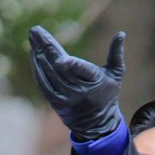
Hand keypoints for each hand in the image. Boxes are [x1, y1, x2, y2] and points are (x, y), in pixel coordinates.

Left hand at [29, 25, 125, 141]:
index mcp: (94, 82)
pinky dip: (37, 68)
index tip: (62, 58)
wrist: (97, 124)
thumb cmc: (107, 93)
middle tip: (36, 30)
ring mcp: (65, 98)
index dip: (72, 65)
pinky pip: (43, 83)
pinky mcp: (55, 102)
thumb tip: (121, 33)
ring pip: (49, 73)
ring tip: (32, 37)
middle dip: (47, 47)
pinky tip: (33, 53)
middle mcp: (78, 91)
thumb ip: (116, 54)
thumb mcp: (116, 75)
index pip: (82, 71)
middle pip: (59, 67)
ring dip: (38, 54)